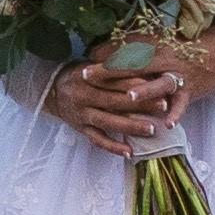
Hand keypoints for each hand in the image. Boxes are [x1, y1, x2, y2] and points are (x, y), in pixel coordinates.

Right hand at [53, 45, 183, 154]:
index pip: (114, 78)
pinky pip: (97, 140)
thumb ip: (112, 66)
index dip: (136, 81)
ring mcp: (82, 114)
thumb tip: (142, 62)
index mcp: (88, 76)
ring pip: (108, 121)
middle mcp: (84, 95)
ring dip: (130, 126)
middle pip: (115, 100)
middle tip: (163, 105)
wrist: (51, 91)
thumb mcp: (92, 64)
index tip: (157, 82)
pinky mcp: (81, 129)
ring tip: (152, 129)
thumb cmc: (80, 74)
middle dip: (140, 103)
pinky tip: (129, 152)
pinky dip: (113, 147)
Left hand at [55, 32, 214, 155]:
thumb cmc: (190, 47)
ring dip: (145, 90)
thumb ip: (135, 47)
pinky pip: (183, 102)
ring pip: (160, 83)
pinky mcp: (192, 90)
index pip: (126, 50)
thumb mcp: (162, 42)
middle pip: (134, 65)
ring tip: (129, 97)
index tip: (83, 61)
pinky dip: (176, 112)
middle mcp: (166, 60)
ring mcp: (180, 76)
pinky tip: (167, 123)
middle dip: (109, 71)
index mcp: (158, 47)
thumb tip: (102, 50)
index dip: (104, 55)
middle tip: (87, 76)